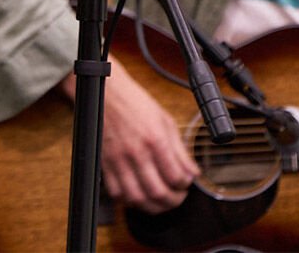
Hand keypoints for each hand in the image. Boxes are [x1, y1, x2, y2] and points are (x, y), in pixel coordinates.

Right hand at [63, 57, 198, 213]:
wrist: (107, 91)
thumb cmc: (135, 101)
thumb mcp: (165, 119)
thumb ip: (180, 149)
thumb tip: (193, 172)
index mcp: (155, 139)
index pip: (176, 177)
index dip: (186, 185)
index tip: (186, 182)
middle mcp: (137, 152)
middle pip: (158, 192)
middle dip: (173, 201)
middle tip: (177, 196)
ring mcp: (119, 159)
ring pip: (137, 198)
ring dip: (152, 206)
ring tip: (160, 201)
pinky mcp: (105, 162)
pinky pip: (116, 193)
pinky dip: (129, 200)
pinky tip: (138, 193)